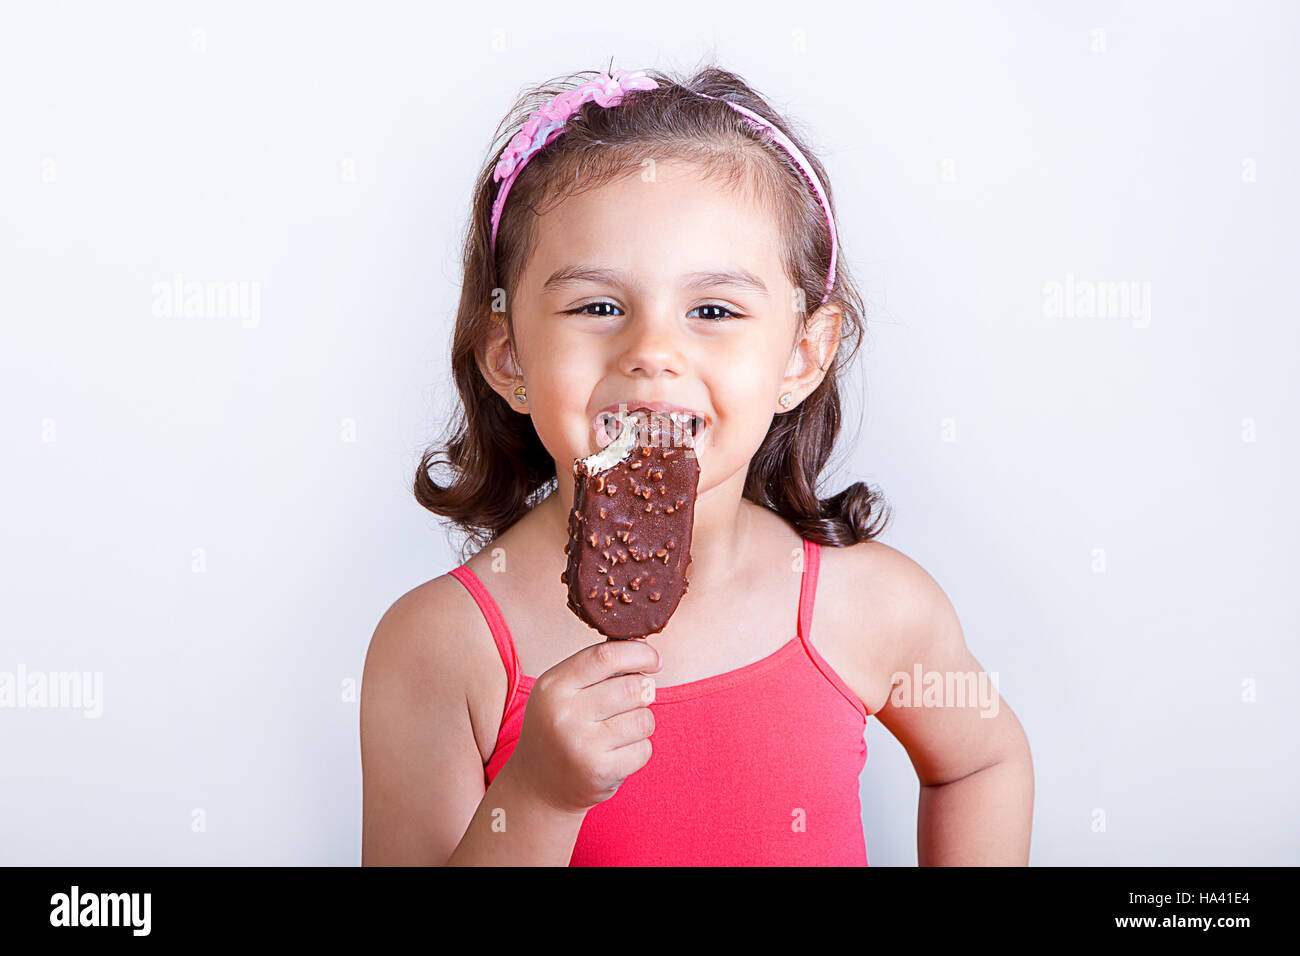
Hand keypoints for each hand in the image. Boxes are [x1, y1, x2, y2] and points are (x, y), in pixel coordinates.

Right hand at [506, 638, 660, 814]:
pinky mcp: (600, 771)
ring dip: (641, 722)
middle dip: (644, 691)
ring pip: (644, 719)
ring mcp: (582, 745)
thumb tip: (643, 647)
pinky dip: (638, 749)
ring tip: (619, 730)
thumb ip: (597, 667)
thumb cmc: (559, 727)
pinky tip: (616, 753)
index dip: (639, 653)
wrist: (538, 785)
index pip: (606, 656)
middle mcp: (565, 714)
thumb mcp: (562, 691)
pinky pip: (644, 749)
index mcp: (553, 686)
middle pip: (632, 688)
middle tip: (634, 700)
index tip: (653, 660)